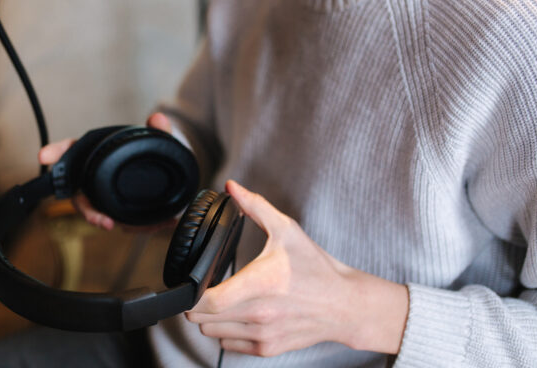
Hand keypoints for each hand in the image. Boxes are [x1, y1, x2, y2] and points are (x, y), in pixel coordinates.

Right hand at [38, 112, 172, 229]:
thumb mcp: (160, 143)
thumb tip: (158, 119)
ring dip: (101, 220)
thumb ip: (160, 130)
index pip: (73, 151)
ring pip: (98, 213)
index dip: (58, 152)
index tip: (44, 155)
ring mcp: (108, 200)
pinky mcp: (124, 214)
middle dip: (84, 208)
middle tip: (95, 216)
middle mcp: (97, 181)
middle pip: (81, 195)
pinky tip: (162, 222)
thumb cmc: (154, 160)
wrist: (174, 182)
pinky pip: (128, 224)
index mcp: (98, 156)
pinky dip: (142, 226)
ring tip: (110, 224)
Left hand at [185, 180, 408, 356]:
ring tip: (223, 300)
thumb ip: (256, 206)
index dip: (191, 293)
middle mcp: (258, 314)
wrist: (344, 305)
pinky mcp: (266, 348)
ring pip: (210, 333)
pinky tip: (238, 314)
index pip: (207, 301)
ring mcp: (262, 335)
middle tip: (205, 287)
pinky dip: (225, 332)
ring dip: (209, 318)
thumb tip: (232, 187)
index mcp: (259, 284)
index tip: (192, 281)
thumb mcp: (287, 230)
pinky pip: (227, 344)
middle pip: (201, 319)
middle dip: (196, 303)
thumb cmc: (316, 268)